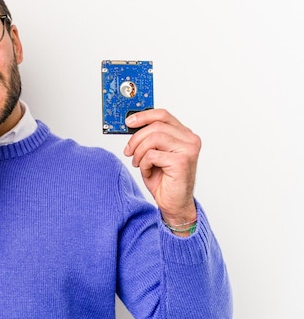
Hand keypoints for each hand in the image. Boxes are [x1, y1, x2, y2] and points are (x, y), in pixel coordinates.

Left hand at [123, 109, 200, 224]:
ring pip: (153, 138)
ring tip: (138, 163)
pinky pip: (152, 154)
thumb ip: (149, 137)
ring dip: (139, 151)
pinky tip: (148, 171)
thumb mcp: (153, 153)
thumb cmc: (165, 180)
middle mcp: (189, 139)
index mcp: (184, 134)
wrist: (174, 203)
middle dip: (136, 138)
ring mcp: (188, 149)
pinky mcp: (182, 161)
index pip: (163, 115)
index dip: (143, 116)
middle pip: (156, 126)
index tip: (129, 121)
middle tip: (128, 151)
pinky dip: (144, 164)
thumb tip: (132, 124)